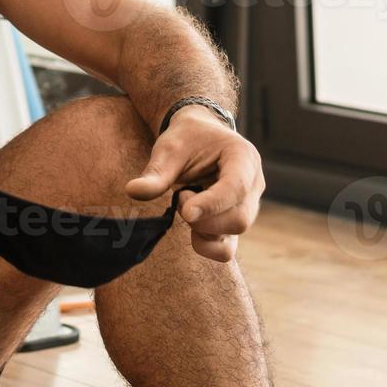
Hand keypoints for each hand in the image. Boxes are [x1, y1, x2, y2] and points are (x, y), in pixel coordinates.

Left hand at [125, 107, 264, 261]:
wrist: (200, 138)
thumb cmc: (186, 139)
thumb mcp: (169, 148)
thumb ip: (156, 172)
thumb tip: (132, 191)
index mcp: (243, 157)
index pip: (236, 188)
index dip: (212, 204)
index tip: (185, 212)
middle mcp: (254, 184)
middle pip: (239, 219)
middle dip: (203, 219)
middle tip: (180, 197)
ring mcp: (249, 205)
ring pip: (234, 235)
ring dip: (202, 229)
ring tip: (185, 203)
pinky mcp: (236, 222)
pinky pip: (227, 248)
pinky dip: (205, 243)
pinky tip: (191, 220)